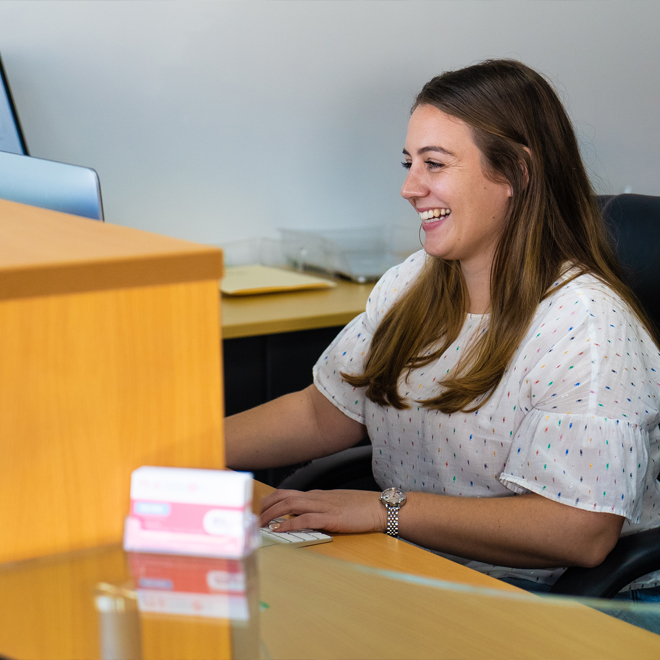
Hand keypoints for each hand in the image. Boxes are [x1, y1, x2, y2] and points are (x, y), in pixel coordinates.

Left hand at [259, 489, 386, 534]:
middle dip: (265, 507)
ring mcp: (322, 506)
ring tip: (260, 524)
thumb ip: (319, 508)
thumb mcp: (335, 504)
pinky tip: (279, 530)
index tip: (258, 510)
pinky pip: (305, 519)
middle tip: (253, 519)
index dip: (269, 501)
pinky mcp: (330, 518)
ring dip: (272, 515)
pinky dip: (289, 524)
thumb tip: (304, 516)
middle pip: (283, 497)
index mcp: (316, 495)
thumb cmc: (360, 507)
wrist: (379, 507)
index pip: (286, 493)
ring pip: (290, 505)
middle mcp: (316, 497)